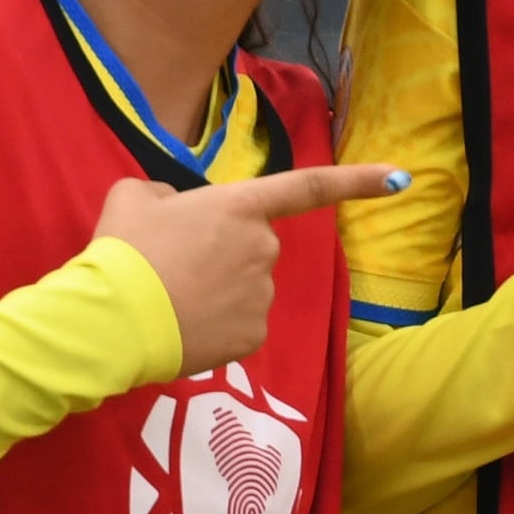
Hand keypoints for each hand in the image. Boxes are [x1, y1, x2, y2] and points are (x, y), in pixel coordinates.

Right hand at [101, 160, 407, 367]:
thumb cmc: (122, 250)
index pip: (308, 187)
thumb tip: (178, 212)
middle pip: (252, 246)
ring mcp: (263, 295)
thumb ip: (169, 197)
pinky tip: (182, 322)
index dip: (358, 180)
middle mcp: (264, 248)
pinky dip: (214, 323)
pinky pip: (239, 322)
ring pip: (245, 286)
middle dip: (221, 252)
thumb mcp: (135, 197)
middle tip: (172, 262)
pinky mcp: (254, 335)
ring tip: (168, 294)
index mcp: (240, 207)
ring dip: (215, 288)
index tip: (401, 178)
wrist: (112, 319)